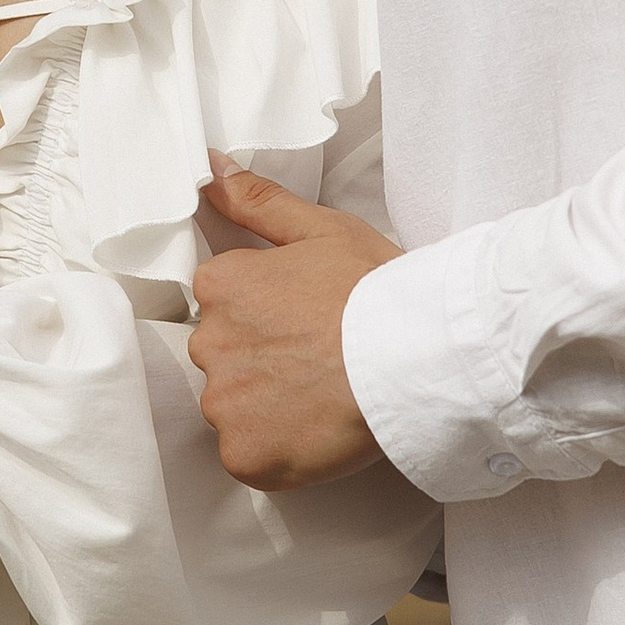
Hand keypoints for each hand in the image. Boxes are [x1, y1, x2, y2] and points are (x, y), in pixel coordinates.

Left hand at [187, 167, 398, 488]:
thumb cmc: (377, 289)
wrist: (415, 354)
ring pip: (235, 409)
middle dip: (263, 362)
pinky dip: (277, 451)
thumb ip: (257, 201)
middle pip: (225, 359)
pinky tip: (316, 432)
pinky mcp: (243, 455)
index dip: (269, 317)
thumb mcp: (321, 228)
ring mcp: (223, 403)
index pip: (223, 307)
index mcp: (220, 286)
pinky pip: (248, 457)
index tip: (306, 323)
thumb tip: (211, 167)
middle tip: (319, 361)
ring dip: (269, 409)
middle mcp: (208, 343)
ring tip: (323, 398)